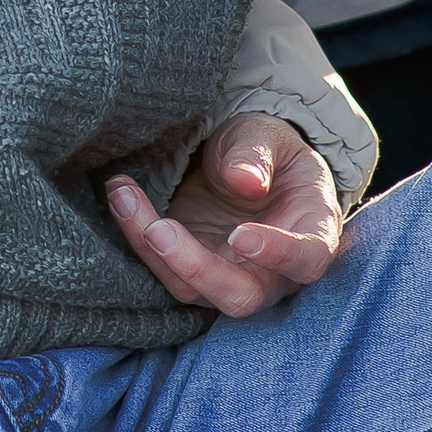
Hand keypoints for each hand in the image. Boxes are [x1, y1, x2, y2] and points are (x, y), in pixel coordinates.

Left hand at [106, 114, 343, 317]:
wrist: (239, 159)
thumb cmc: (265, 148)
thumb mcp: (265, 135)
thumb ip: (257, 154)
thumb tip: (247, 181)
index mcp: (312, 232)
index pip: (306, 259)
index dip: (278, 256)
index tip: (242, 236)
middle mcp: (272, 270)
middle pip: (241, 296)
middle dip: (195, 269)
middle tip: (159, 229)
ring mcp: (228, 275)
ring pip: (190, 288)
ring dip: (151, 248)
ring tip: (122, 193)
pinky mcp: (190, 269)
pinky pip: (162, 269)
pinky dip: (136, 236)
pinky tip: (119, 196)